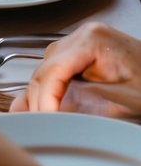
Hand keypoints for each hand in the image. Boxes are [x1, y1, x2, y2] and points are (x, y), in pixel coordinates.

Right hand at [12, 23, 140, 113]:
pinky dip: (44, 92)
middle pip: (43, 71)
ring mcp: (77, 44)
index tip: (45, 122)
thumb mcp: (128, 98)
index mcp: (92, 40)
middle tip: (41, 129)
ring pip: (42, 72)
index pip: (54, 71)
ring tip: (39, 123)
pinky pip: (52, 72)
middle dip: (39, 102)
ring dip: (37, 98)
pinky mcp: (78, 56)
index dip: (45, 99)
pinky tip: (37, 108)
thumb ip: (89, 102)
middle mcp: (80, 36)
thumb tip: (57, 113)